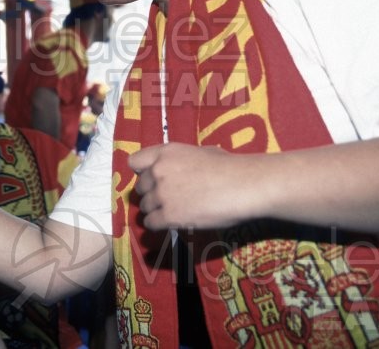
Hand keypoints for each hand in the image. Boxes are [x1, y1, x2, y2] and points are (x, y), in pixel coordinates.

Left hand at [129, 143, 260, 229]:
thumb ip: (181, 160)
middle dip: (151, 194)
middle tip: (167, 200)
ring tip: (173, 213)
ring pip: (144, 207)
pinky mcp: (168, 215)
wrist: (243, 185)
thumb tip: (182, 169)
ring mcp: (162, 194)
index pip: (134, 162)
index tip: (154, 179)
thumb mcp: (200, 153)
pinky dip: (158, 225)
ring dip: (155, 211)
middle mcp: (158, 171)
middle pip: (140, 188)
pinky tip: (171, 224)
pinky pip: (150, 223)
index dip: (142, 172)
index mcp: (165, 152)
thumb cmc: (229, 167)